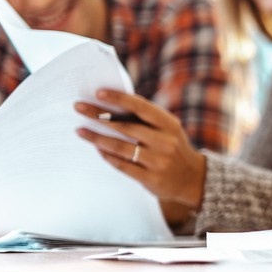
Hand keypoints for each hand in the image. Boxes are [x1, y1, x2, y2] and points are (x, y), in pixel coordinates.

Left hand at [75, 89, 205, 211]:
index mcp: (169, 125)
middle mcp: (165, 141)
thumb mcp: (168, 130)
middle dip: (99, 116)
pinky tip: (97, 149)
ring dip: (97, 138)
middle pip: (126, 127)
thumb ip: (147, 120)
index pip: (141, 107)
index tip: (99, 93)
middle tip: (79, 107)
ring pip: (121, 147)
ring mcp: (158, 161)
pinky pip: (123, 165)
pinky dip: (107, 156)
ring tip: (80, 131)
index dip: (119, 99)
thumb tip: (112, 105)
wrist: (193, 178)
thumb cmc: (172, 147)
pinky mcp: (151, 178)